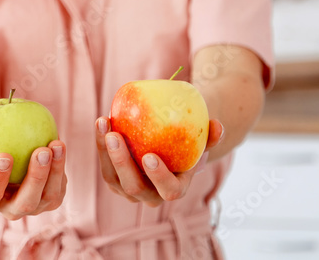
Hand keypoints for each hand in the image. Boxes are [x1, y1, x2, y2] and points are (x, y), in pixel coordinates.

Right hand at [0, 124, 66, 220]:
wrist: (4, 161)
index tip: (4, 155)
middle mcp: (11, 209)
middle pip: (25, 202)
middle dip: (35, 178)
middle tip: (41, 151)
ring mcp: (34, 207)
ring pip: (48, 196)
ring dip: (54, 171)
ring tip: (56, 144)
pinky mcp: (51, 199)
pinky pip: (59, 186)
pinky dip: (61, 166)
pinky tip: (60, 145)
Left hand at [95, 117, 224, 206]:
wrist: (170, 152)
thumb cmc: (190, 145)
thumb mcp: (202, 141)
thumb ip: (211, 136)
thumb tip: (217, 125)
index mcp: (175, 189)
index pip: (169, 191)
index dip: (159, 177)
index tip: (150, 156)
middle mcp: (151, 196)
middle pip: (133, 187)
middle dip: (122, 162)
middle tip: (115, 136)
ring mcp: (130, 191)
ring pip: (113, 178)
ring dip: (105, 151)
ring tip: (104, 124)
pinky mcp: (115, 181)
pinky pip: (105, 165)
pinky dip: (101, 144)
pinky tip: (102, 122)